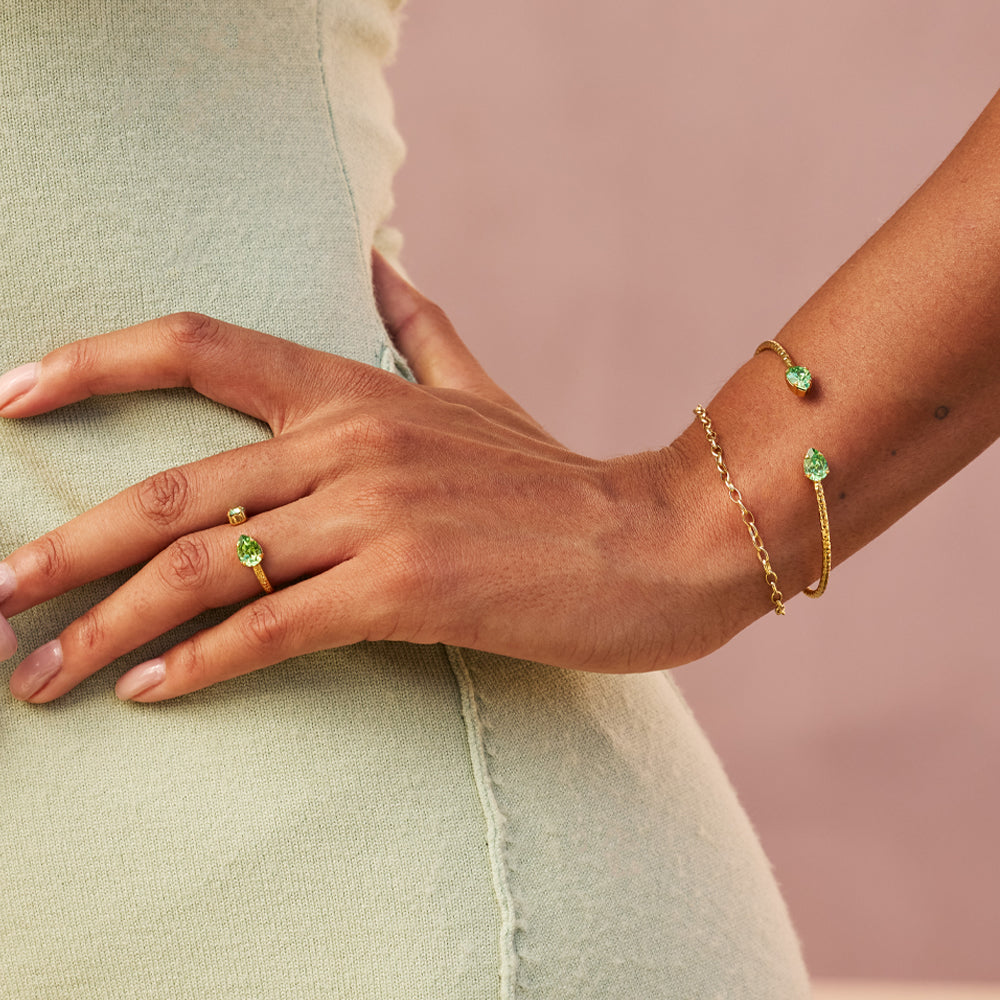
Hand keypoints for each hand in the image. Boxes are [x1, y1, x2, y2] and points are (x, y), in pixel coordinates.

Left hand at [0, 254, 720, 702]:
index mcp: (359, 389)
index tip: (9, 398)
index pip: (197, 347)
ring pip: (206, 569)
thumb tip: (380, 256)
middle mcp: (353, 442)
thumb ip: (420, 326)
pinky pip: (272, 629)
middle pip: (173, 490)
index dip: (91, 363)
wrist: (659, 538)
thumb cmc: (561, 479)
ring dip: (105, 627)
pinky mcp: (405, 590)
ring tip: (38, 674)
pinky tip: (147, 694)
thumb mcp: (480, 392)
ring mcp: (377, 515)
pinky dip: (198, 664)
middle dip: (66, 548)